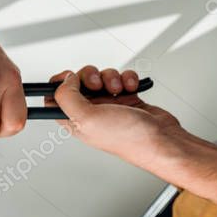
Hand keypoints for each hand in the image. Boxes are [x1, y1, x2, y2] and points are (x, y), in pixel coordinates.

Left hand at [47, 66, 182, 166]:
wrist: (162, 140)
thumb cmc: (129, 139)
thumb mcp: (87, 119)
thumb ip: (67, 97)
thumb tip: (65, 80)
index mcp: (75, 120)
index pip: (54, 98)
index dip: (59, 84)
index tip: (70, 77)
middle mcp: (90, 112)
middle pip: (79, 82)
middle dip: (90, 76)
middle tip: (97, 85)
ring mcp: (109, 105)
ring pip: (102, 77)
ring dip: (111, 77)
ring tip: (119, 89)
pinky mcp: (127, 99)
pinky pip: (122, 78)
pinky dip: (127, 79)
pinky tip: (131, 88)